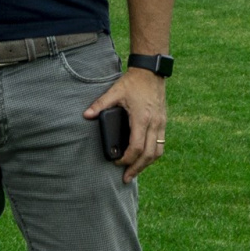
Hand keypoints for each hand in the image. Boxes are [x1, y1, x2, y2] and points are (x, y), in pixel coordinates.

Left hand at [83, 68, 166, 182]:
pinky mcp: (163, 122)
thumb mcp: (115, 91)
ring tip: (135, 171)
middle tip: (126, 178)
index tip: (117, 162)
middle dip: (137, 168)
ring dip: (147, 164)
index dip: (127, 159)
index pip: (136, 147)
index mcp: (142, 118)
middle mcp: (154, 124)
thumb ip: (100, 104)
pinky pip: (161, 144)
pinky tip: (144, 158)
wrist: (151, 72)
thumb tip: (86, 115)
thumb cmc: (133, 82)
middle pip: (149, 155)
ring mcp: (161, 124)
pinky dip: (152, 154)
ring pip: (157, 152)